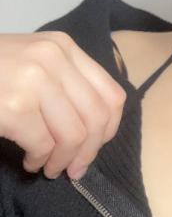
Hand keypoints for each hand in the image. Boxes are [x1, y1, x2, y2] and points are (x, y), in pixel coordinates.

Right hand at [0, 31, 126, 179]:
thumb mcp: (31, 62)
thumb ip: (64, 82)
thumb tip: (98, 128)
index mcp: (63, 47)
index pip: (112, 94)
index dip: (109, 130)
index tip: (94, 147)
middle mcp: (53, 58)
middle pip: (97, 118)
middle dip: (89, 152)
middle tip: (73, 170)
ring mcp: (33, 80)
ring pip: (75, 136)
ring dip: (63, 161)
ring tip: (48, 166)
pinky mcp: (14, 106)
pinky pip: (44, 145)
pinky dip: (40, 160)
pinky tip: (30, 161)